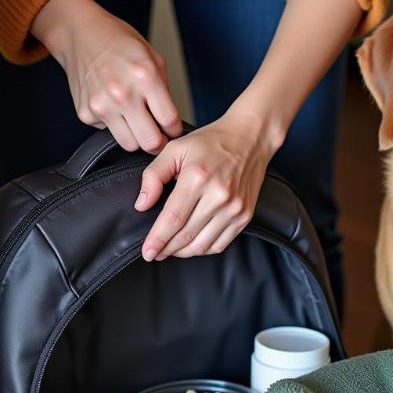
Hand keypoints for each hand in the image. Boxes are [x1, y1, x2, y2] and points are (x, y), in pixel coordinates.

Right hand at [31, 0, 182, 151]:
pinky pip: (108, 133)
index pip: (170, 122)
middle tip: (158, 134)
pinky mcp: (86, 113)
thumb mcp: (154, 58)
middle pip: (151, 143)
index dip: (175, 129)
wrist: (79, 33)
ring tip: (135, 120)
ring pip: (130, 145)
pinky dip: (114, 125)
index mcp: (145, 77)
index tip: (172, 129)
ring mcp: (101, 105)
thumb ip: (165, 92)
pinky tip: (113, 106)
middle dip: (159, 142)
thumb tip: (171, 123)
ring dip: (136, 137)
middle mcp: (122, 94)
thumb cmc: (119, 43)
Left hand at [135, 105, 283, 259]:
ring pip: (202, 245)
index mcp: (197, 178)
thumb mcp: (175, 149)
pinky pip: (220, 244)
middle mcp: (218, 196)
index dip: (157, 239)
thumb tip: (142, 205)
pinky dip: (203, 249)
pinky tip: (192, 245)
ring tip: (171, 249)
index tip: (146, 252)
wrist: (250, 139)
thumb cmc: (211, 143)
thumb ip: (153, 176)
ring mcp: (234, 208)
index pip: (173, 219)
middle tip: (154, 253)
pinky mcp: (245, 216)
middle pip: (186, 235)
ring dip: (183, 252)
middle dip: (167, 249)